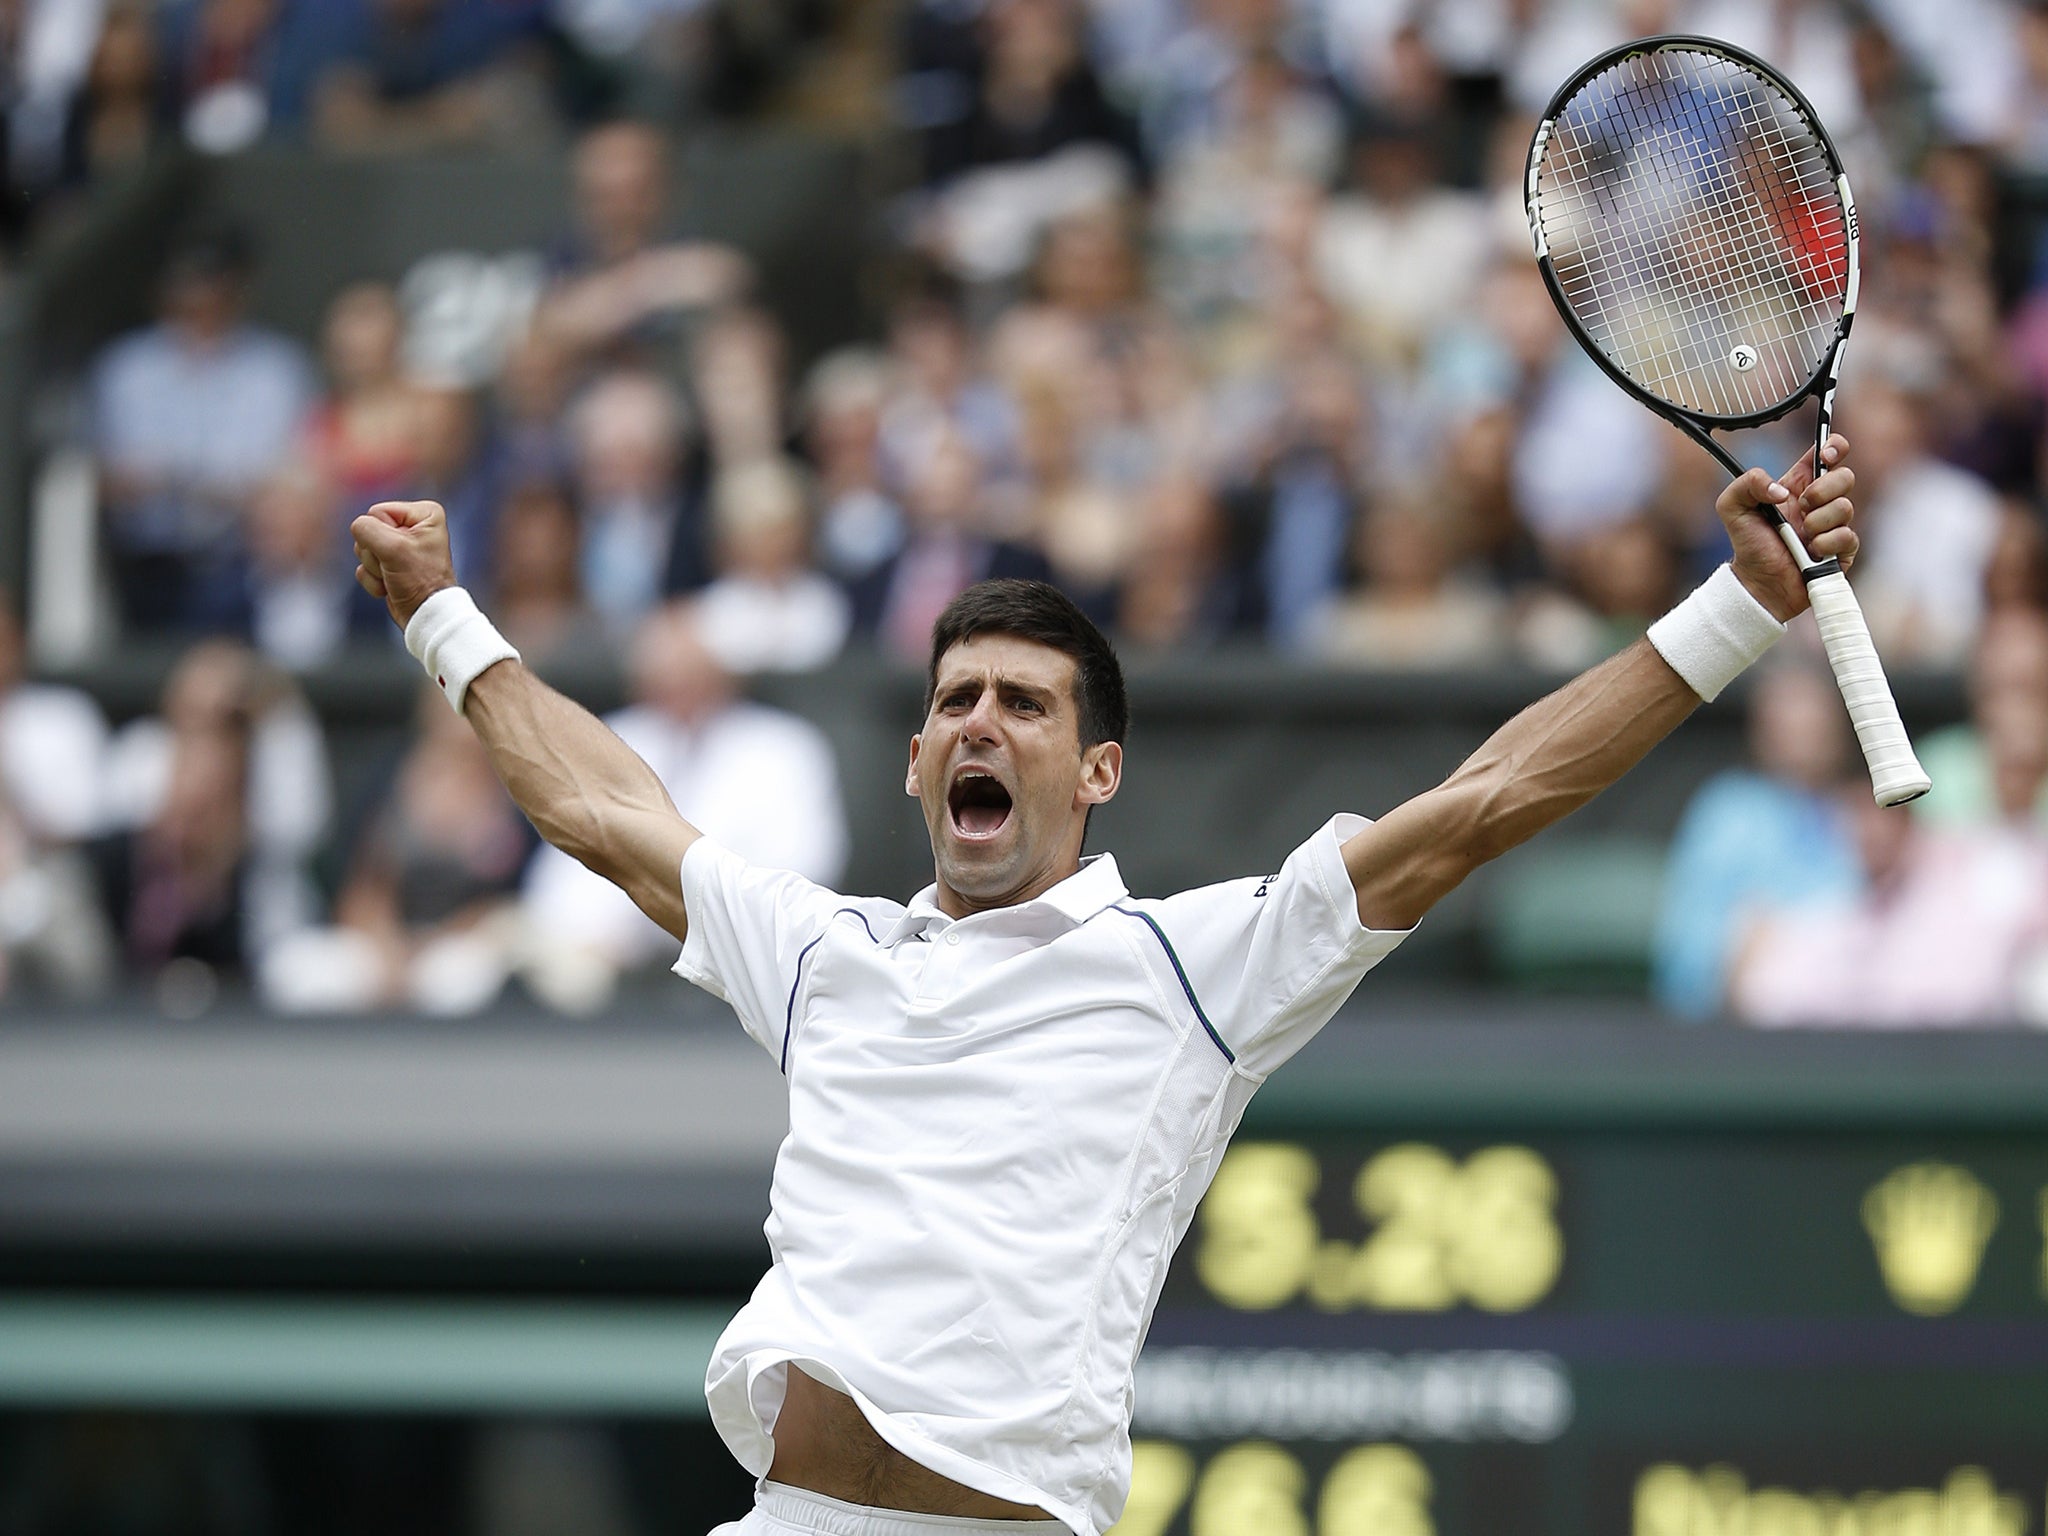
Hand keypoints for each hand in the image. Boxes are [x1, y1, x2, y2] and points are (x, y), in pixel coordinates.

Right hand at [352, 500, 456, 628]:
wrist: (424, 615)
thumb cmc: (419, 581)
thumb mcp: (393, 549)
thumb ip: (366, 529)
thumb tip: (356, 527)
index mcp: (424, 514)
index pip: (377, 511)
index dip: (382, 535)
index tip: (402, 553)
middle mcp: (414, 525)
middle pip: (369, 529)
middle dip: (376, 554)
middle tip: (397, 567)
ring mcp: (400, 545)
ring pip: (363, 548)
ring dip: (374, 568)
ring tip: (395, 577)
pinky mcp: (389, 563)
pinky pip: (364, 565)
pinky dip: (373, 579)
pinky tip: (390, 586)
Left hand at [1723, 433, 1857, 621]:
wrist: (1758, 584)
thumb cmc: (1749, 544)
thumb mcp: (1732, 507)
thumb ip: (1748, 483)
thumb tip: (1782, 490)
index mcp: (1799, 484)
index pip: (1829, 451)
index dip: (1834, 446)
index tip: (1825, 455)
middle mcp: (1821, 501)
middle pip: (1845, 476)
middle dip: (1823, 489)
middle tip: (1802, 505)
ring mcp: (1834, 524)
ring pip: (1846, 507)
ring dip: (1818, 521)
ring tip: (1800, 534)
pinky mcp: (1843, 549)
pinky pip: (1847, 536)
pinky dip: (1826, 543)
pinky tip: (1810, 551)